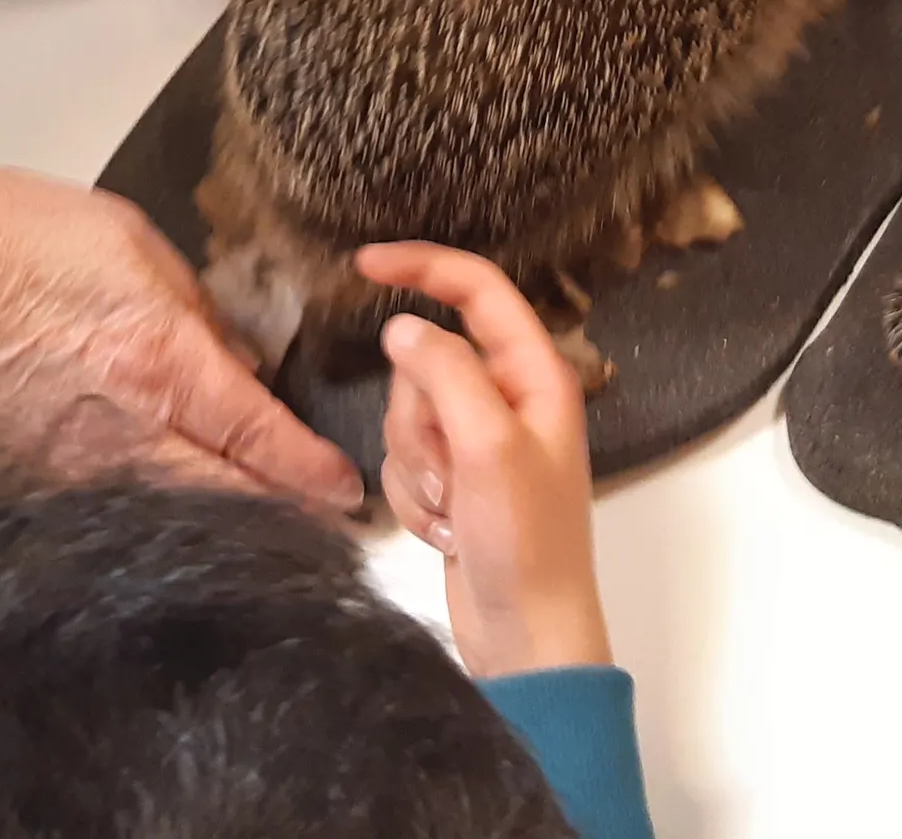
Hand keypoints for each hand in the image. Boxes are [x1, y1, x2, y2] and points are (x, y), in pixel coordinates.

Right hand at [0, 80, 361, 510]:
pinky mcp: (38, 463)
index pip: (257, 436)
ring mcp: (76, 455)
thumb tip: (236, 361)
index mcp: (158, 360)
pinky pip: (121, 491)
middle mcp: (123, 425)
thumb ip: (196, 308)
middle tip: (326, 521)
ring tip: (269, 507)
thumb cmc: (13, 233)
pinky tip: (185, 485)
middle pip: (224, 494)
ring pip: (173, 502)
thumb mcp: (134, 244)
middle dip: (282, 512)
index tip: (346, 491)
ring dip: (224, 508)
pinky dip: (165, 496)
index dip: (309, 471)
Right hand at [359, 242, 610, 677]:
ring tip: (453, 508)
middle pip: (427, 362)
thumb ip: (446, 374)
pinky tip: (445, 530)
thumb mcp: (487, 447)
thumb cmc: (526, 543)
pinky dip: (414, 496)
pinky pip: (405, 462)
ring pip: (407, 414)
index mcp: (537, 375)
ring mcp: (479, 443)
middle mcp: (509, 400)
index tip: (364, 264)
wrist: (527, 637)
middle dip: (418, 417)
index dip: (423, 266)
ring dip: (416, 465)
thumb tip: (403, 328)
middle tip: (451, 470)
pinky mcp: (455, 482)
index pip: (478, 290)